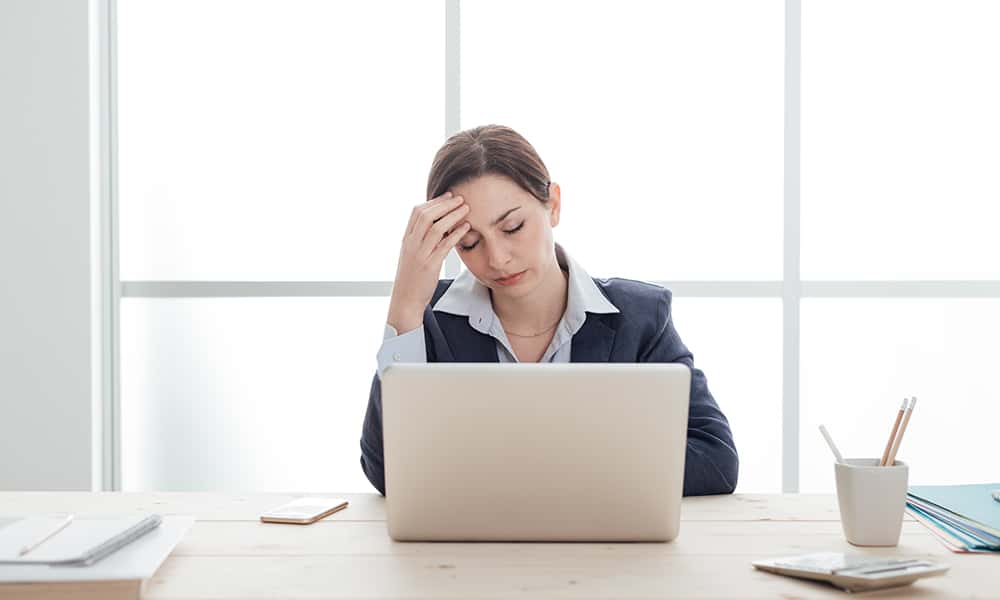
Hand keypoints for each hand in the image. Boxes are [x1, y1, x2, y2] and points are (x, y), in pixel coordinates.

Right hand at [386, 191, 469, 333]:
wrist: (405, 300)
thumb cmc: (412, 278)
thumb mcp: (412, 255)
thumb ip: (421, 240)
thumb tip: (436, 226)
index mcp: (407, 239)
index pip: (417, 212)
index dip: (434, 202)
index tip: (448, 196)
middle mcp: (411, 244)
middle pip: (427, 215)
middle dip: (445, 204)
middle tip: (460, 198)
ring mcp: (420, 254)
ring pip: (436, 228)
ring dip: (453, 215)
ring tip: (466, 209)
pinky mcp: (430, 266)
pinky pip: (444, 245)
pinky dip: (456, 234)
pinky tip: (466, 227)